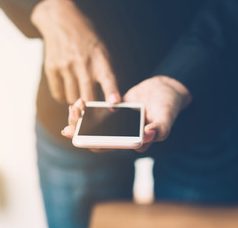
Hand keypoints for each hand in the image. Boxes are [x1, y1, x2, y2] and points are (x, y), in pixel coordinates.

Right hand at [31, 0, 119, 103]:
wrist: (60, 20)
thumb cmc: (86, 39)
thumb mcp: (101, 49)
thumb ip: (105, 72)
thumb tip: (109, 101)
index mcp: (99, 57)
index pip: (108, 78)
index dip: (111, 92)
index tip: (114, 103)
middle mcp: (83, 62)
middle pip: (88, 96)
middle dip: (92, 110)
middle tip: (94, 115)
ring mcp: (65, 65)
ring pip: (73, 98)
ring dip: (78, 102)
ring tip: (80, 93)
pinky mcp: (51, 68)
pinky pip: (59, 94)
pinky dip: (64, 97)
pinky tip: (68, 89)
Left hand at [61, 76, 191, 152]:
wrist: (165, 89)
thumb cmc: (168, 106)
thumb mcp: (167, 117)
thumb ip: (160, 128)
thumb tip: (148, 134)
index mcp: (133, 140)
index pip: (110, 147)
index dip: (93, 143)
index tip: (79, 137)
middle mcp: (123, 134)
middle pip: (96, 138)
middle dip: (80, 132)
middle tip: (69, 125)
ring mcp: (117, 123)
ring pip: (94, 126)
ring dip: (81, 121)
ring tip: (73, 109)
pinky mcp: (114, 111)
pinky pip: (98, 113)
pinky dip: (88, 110)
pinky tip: (80, 102)